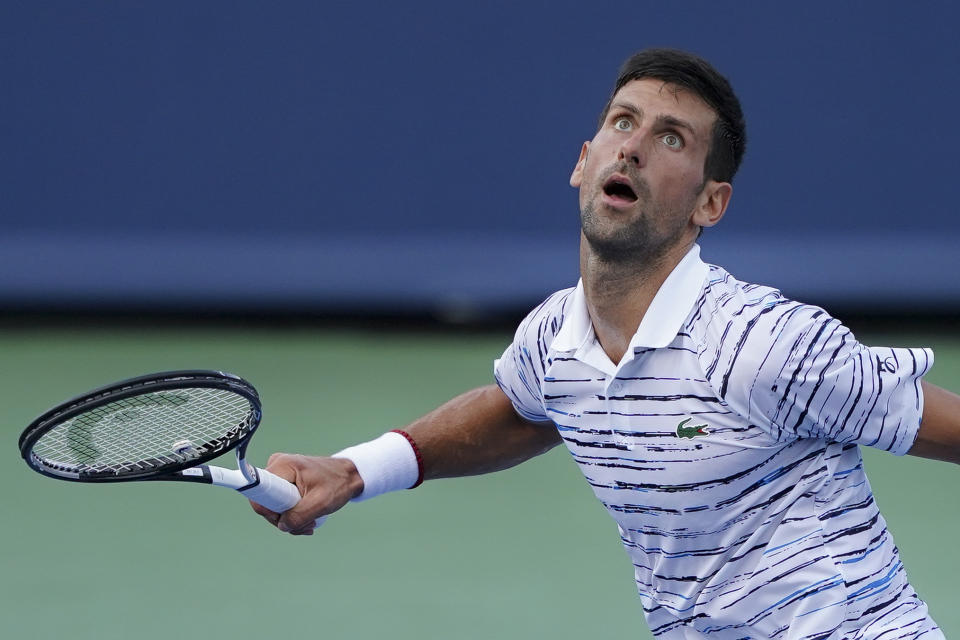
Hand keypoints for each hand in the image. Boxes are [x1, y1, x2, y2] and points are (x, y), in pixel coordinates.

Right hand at [249, 453, 363, 534]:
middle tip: (307, 524)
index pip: (259, 495)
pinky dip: (293, 515)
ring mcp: (279, 474)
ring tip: (311, 522)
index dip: (270, 512)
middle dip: (285, 519)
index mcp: (282, 466)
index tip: (288, 519)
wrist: (350, 475)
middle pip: (265, 504)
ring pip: (273, 507)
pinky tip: (307, 520)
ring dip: (291, 520)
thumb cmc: (338, 483)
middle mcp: (276, 466)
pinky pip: (279, 504)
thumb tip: (282, 525)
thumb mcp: (321, 502)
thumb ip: (299, 516)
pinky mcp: (284, 481)